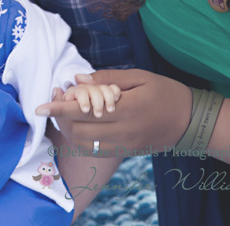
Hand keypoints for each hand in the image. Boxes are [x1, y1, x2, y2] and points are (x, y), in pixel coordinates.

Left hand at [36, 69, 191, 155]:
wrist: (190, 121)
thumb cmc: (165, 92)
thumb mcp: (140, 77)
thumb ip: (108, 78)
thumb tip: (78, 79)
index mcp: (127, 109)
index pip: (84, 111)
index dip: (58, 109)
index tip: (39, 106)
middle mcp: (123, 131)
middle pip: (78, 131)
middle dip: (59, 118)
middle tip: (53, 101)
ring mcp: (124, 145)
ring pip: (83, 143)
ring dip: (67, 129)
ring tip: (63, 111)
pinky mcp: (125, 152)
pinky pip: (94, 150)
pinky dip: (81, 138)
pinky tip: (79, 122)